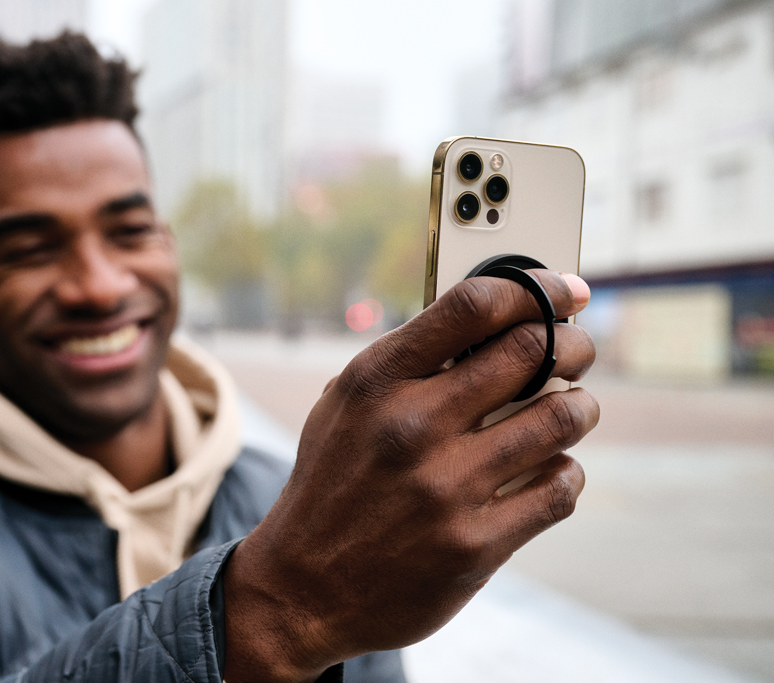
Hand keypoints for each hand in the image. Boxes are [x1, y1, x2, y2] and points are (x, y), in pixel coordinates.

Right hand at [223, 271, 597, 681]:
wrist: (303, 587)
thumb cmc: (334, 484)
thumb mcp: (345, 406)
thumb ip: (408, 363)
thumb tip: (491, 322)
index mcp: (376, 382)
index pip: (472, 305)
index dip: (533, 287)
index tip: (564, 290)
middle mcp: (412, 426)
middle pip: (530, 351)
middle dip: (572, 344)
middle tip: (577, 350)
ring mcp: (446, 488)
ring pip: (561, 418)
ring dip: (580, 407)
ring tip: (574, 408)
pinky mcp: (475, 544)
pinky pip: (559, 489)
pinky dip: (565, 472)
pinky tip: (550, 469)